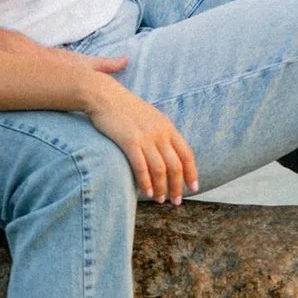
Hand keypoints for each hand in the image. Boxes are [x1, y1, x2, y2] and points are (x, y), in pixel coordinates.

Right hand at [82, 75, 199, 203]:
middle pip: (175, 165)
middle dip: (177, 186)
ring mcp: (145, 137)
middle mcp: (160, 133)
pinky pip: (141, 167)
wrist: (104, 95)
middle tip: (176, 201)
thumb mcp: (150, 117)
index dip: (192, 172)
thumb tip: (168, 153)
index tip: (193, 188)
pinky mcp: (129, 141)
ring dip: (162, 188)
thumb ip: (161, 133)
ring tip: (161, 200)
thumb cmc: (125, 109)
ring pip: (160, 169)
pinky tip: (147, 192)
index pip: (186, 154)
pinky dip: (146, 182)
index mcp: (167, 127)